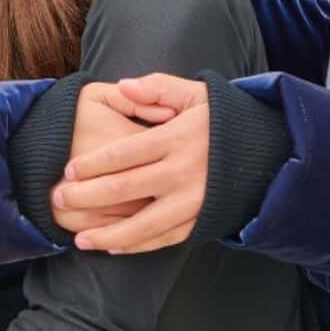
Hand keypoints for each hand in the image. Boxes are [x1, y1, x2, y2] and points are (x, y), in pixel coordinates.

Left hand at [52, 73, 209, 253]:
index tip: (69, 170)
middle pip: (123, 188)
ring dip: (107, 233)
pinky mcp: (202, 221)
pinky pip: (164, 238)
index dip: (91, 164)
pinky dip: (137, 245)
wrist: (271, 153)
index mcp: (176, 138)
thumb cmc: (226, 120)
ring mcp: (193, 201)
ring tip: (79, 239)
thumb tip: (123, 85)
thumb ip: (158, 88)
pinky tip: (113, 246)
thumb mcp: (198, 94)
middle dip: (86, 196)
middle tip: (58, 198)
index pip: (122, 154)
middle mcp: (183, 172)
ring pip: (141, 224)